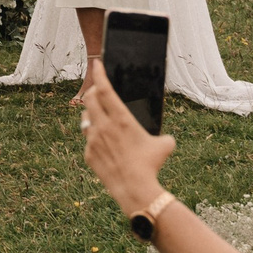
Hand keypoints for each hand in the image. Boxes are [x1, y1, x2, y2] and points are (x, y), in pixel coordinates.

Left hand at [81, 66, 176, 216]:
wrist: (134, 189)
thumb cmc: (150, 165)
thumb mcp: (163, 146)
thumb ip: (164, 138)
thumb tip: (167, 140)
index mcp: (121, 118)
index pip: (105, 89)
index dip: (99, 74)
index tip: (96, 64)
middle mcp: (104, 126)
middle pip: (90, 99)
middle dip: (93, 92)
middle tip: (98, 92)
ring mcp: (93, 140)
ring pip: (85, 118)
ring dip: (91, 114)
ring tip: (99, 117)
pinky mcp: (88, 154)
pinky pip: (88, 140)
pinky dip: (94, 138)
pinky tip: (103, 144)